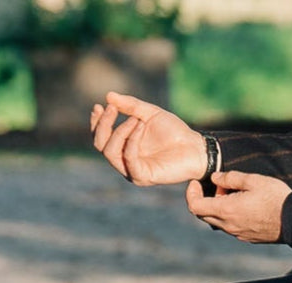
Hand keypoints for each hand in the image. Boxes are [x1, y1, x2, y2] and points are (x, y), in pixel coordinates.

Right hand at [90, 92, 206, 185]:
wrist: (195, 147)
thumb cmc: (174, 132)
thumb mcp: (149, 113)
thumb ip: (130, 106)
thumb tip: (109, 96)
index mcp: (125, 146)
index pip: (101, 138)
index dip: (97, 122)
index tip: (99, 106)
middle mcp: (125, 160)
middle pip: (101, 145)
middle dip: (104, 125)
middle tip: (112, 108)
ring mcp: (132, 170)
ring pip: (110, 152)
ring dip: (119, 131)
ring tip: (135, 119)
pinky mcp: (142, 177)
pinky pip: (128, 159)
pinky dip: (131, 141)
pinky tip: (140, 126)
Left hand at [185, 171, 291, 244]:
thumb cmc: (275, 198)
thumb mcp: (253, 180)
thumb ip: (230, 178)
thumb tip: (215, 178)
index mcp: (226, 210)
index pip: (195, 206)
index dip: (191, 193)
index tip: (196, 183)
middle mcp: (228, 226)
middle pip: (203, 215)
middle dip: (205, 198)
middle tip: (221, 186)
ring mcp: (237, 234)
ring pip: (216, 221)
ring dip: (218, 206)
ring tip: (236, 194)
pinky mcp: (246, 237)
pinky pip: (229, 226)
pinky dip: (228, 214)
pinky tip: (244, 205)